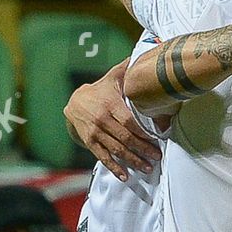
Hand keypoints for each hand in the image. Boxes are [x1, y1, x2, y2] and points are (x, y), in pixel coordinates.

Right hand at [65, 62, 159, 181]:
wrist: (74, 102)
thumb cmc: (101, 90)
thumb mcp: (113, 77)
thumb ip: (128, 69)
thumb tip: (145, 55)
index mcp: (110, 104)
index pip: (129, 121)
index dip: (143, 131)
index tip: (157, 138)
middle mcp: (101, 120)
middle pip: (125, 137)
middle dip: (142, 149)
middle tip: (157, 156)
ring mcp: (95, 132)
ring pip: (116, 149)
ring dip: (132, 160)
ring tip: (148, 167)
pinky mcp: (90, 142)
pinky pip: (103, 156)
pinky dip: (114, 167)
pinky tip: (125, 176)